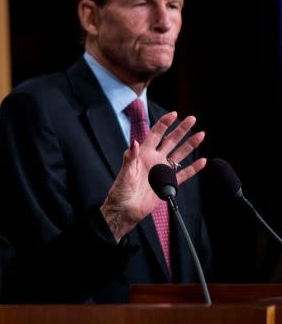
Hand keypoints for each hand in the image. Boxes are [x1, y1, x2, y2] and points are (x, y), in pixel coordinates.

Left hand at [100, 112, 206, 240]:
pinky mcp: (168, 184)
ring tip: (201, 134)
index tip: (174, 114)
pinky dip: (193, 169)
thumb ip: (130, 157)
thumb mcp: (125, 173)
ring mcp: (162, 171)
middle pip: (170, 141)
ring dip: (190, 145)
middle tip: (192, 119)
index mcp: (143, 154)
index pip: (155, 134)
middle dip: (181, 130)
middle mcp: (154, 160)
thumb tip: (134, 142)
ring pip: (179, 155)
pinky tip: (202, 161)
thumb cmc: (121, 191)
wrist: (125, 209)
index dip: (164, 124)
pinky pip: (183, 175)